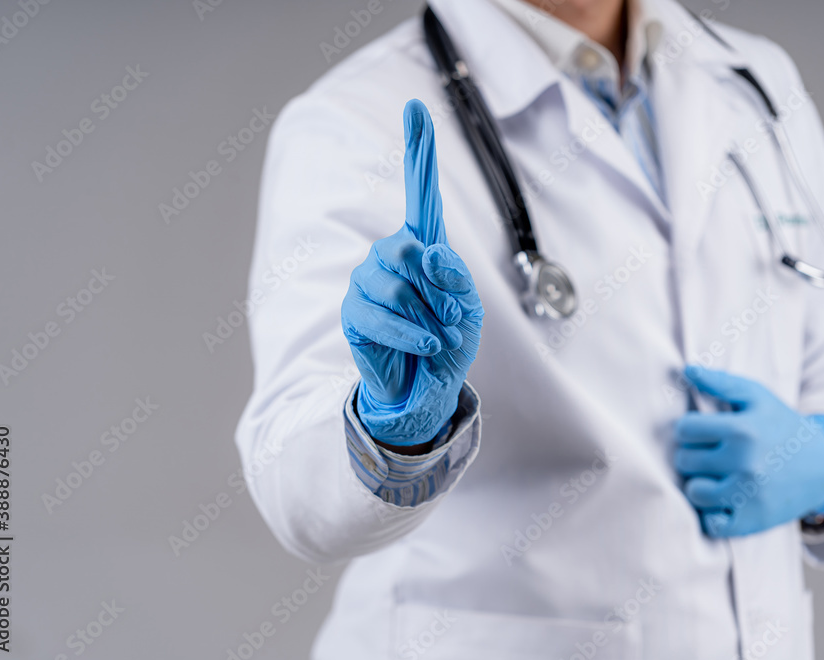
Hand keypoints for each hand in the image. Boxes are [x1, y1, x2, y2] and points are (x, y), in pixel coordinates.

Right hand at [341, 99, 483, 446]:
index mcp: (424, 244)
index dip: (417, 147)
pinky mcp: (355, 311)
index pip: (420, 190)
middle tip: (453, 318)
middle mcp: (392, 254)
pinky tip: (429, 346)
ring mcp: (368, 280)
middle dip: (442, 290)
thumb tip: (427, 254)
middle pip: (413, 249)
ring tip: (439, 337)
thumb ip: (455, 277)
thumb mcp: (468, 308)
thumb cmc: (449, 341)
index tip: (416, 107)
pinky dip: (414, 334)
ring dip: (431, 318)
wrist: (426, 388)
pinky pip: (384, 315)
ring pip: (399, 285)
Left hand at [674, 366, 823, 537]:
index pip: (684, 430)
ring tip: (715, 476)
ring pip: (693, 492)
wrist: (823, 467)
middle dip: (694, 455)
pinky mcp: (751, 522)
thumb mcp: (757, 397)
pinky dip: (711, 514)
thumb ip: (720, 382)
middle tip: (712, 454)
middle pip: (685, 461)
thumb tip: (687, 369)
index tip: (701, 431)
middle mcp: (745, 465)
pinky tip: (723, 500)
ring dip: (699, 484)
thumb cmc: (781, 426)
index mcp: (743, 431)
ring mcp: (747, 496)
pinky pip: (709, 523)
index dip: (689, 429)